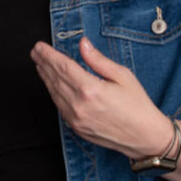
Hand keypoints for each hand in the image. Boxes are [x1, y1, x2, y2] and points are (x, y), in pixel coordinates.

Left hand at [30, 37, 172, 158]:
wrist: (145, 137)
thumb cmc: (137, 105)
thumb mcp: (122, 76)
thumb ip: (98, 60)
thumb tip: (83, 44)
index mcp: (90, 90)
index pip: (62, 67)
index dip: (48, 55)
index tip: (39, 46)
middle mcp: (79, 105)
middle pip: (55, 79)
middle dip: (43, 63)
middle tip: (35, 52)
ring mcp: (75, 119)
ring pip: (54, 93)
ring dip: (45, 77)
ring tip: (40, 64)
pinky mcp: (75, 128)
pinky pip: (59, 106)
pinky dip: (53, 92)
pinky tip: (52, 84)